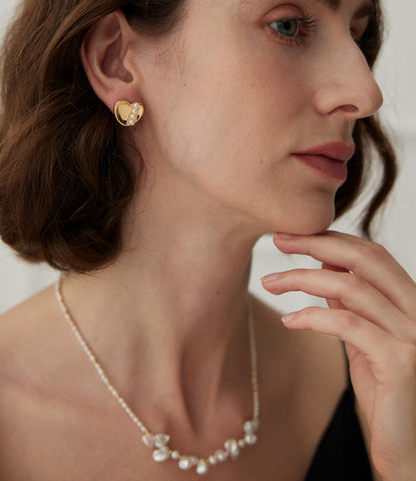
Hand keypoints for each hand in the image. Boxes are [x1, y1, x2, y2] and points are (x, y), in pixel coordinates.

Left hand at [261, 231, 415, 480]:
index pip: (373, 254)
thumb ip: (352, 306)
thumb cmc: (386, 396)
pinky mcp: (401, 363)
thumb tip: (327, 269)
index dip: (332, 239)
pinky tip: (289, 320)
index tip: (294, 234)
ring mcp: (413, 336)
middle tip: (278, 239)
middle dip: (317, 243)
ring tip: (270, 282)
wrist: (410, 451)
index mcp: (411, 302)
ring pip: (351, 288)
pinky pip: (348, 325)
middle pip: (365, 258)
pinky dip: (312, 317)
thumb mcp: (365, 342)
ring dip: (302, 279)